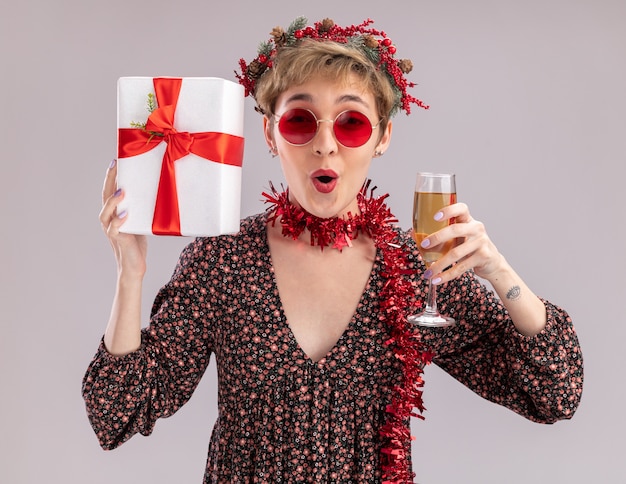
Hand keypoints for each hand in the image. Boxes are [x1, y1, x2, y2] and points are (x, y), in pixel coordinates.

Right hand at [99, 160, 147, 277]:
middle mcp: (109, 220)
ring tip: (122, 191)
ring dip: (113, 201)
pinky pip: (115, 229)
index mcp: (114, 213)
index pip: (110, 191)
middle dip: (109, 181)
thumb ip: (140, 209)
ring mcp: (111, 230)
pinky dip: (119, 221)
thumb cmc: (137, 244)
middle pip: (105, 197)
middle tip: (116, 166)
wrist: (134, 266)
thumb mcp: (140, 221)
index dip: (111, 176)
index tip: (116, 161)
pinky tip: (126, 215)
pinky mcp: (118, 240)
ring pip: (106, 213)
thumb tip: (154, 191)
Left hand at [420, 202, 505, 284]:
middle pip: (455, 229)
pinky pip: (461, 267)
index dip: (448, 210)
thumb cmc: (470, 247)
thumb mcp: (457, 238)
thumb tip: (414, 235)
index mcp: (468, 220)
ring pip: (455, 252)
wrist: (492, 263)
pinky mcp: (483, 257)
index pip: (461, 208)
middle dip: (437, 237)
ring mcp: (481, 242)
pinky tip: (437, 279)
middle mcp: (476, 228)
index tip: (435, 216)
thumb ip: (440, 236)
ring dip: (439, 264)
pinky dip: (447, 275)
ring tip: (427, 273)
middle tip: (424, 245)